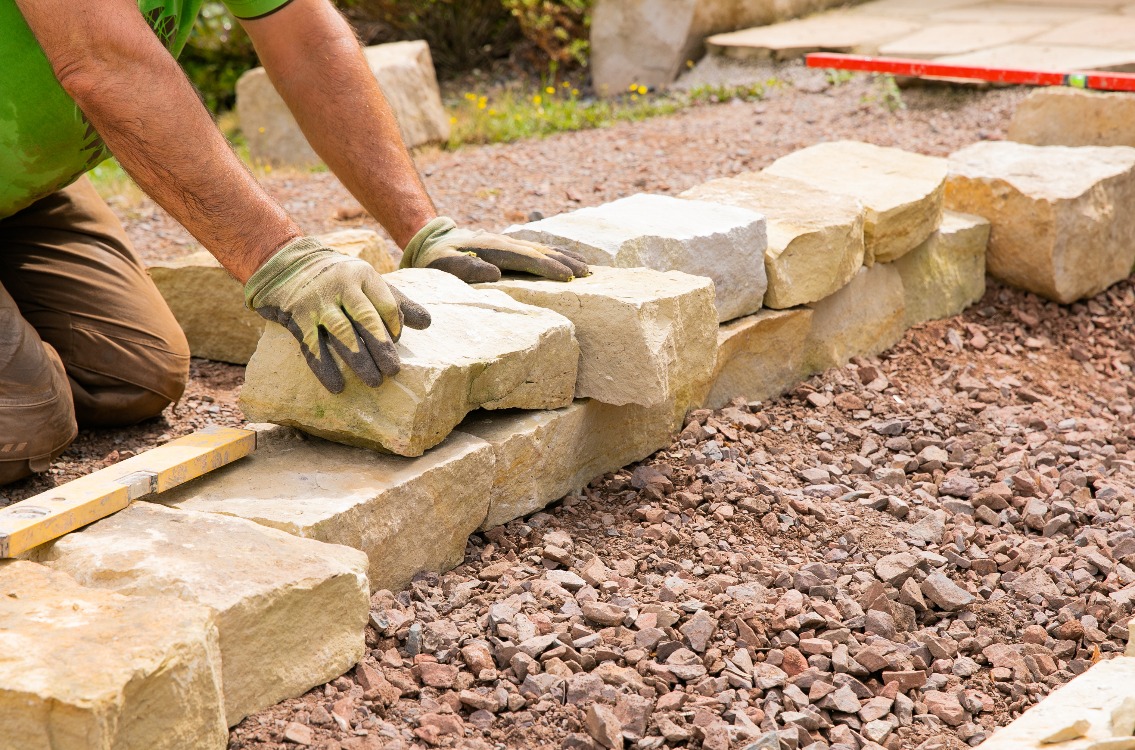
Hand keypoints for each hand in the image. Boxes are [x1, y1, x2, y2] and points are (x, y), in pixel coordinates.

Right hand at [245, 237, 430, 392]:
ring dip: (359, 360)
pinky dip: (325, 368)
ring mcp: (317, 301)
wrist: (286, 264)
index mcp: (363, 275)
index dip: (395, 327)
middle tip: (393, 372)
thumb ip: (397, 302)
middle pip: (367, 320)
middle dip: (382, 348)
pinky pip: (313, 346)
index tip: (396, 342)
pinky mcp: (297, 317)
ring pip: (343, 334)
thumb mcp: (368, 281)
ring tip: (374, 381)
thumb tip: (427, 323)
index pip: (387, 305)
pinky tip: (337, 386)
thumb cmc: (338, 278)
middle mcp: (341, 285)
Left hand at [400, 216, 589, 282]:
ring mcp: (509, 243)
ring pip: (543, 249)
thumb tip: (495, 272)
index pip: (526, 258)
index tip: (568, 277)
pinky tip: (569, 260)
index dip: (548, 267)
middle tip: (588, 274)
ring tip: (587, 268)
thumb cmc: (436, 260)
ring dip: (566, 257)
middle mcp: (505, 243)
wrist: (432, 242)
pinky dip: (557, 255)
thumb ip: (466, 268)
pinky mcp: (510, 247)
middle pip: (541, 251)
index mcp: (493, 248)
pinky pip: (538, 251)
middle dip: (566, 262)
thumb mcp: (444, 265)